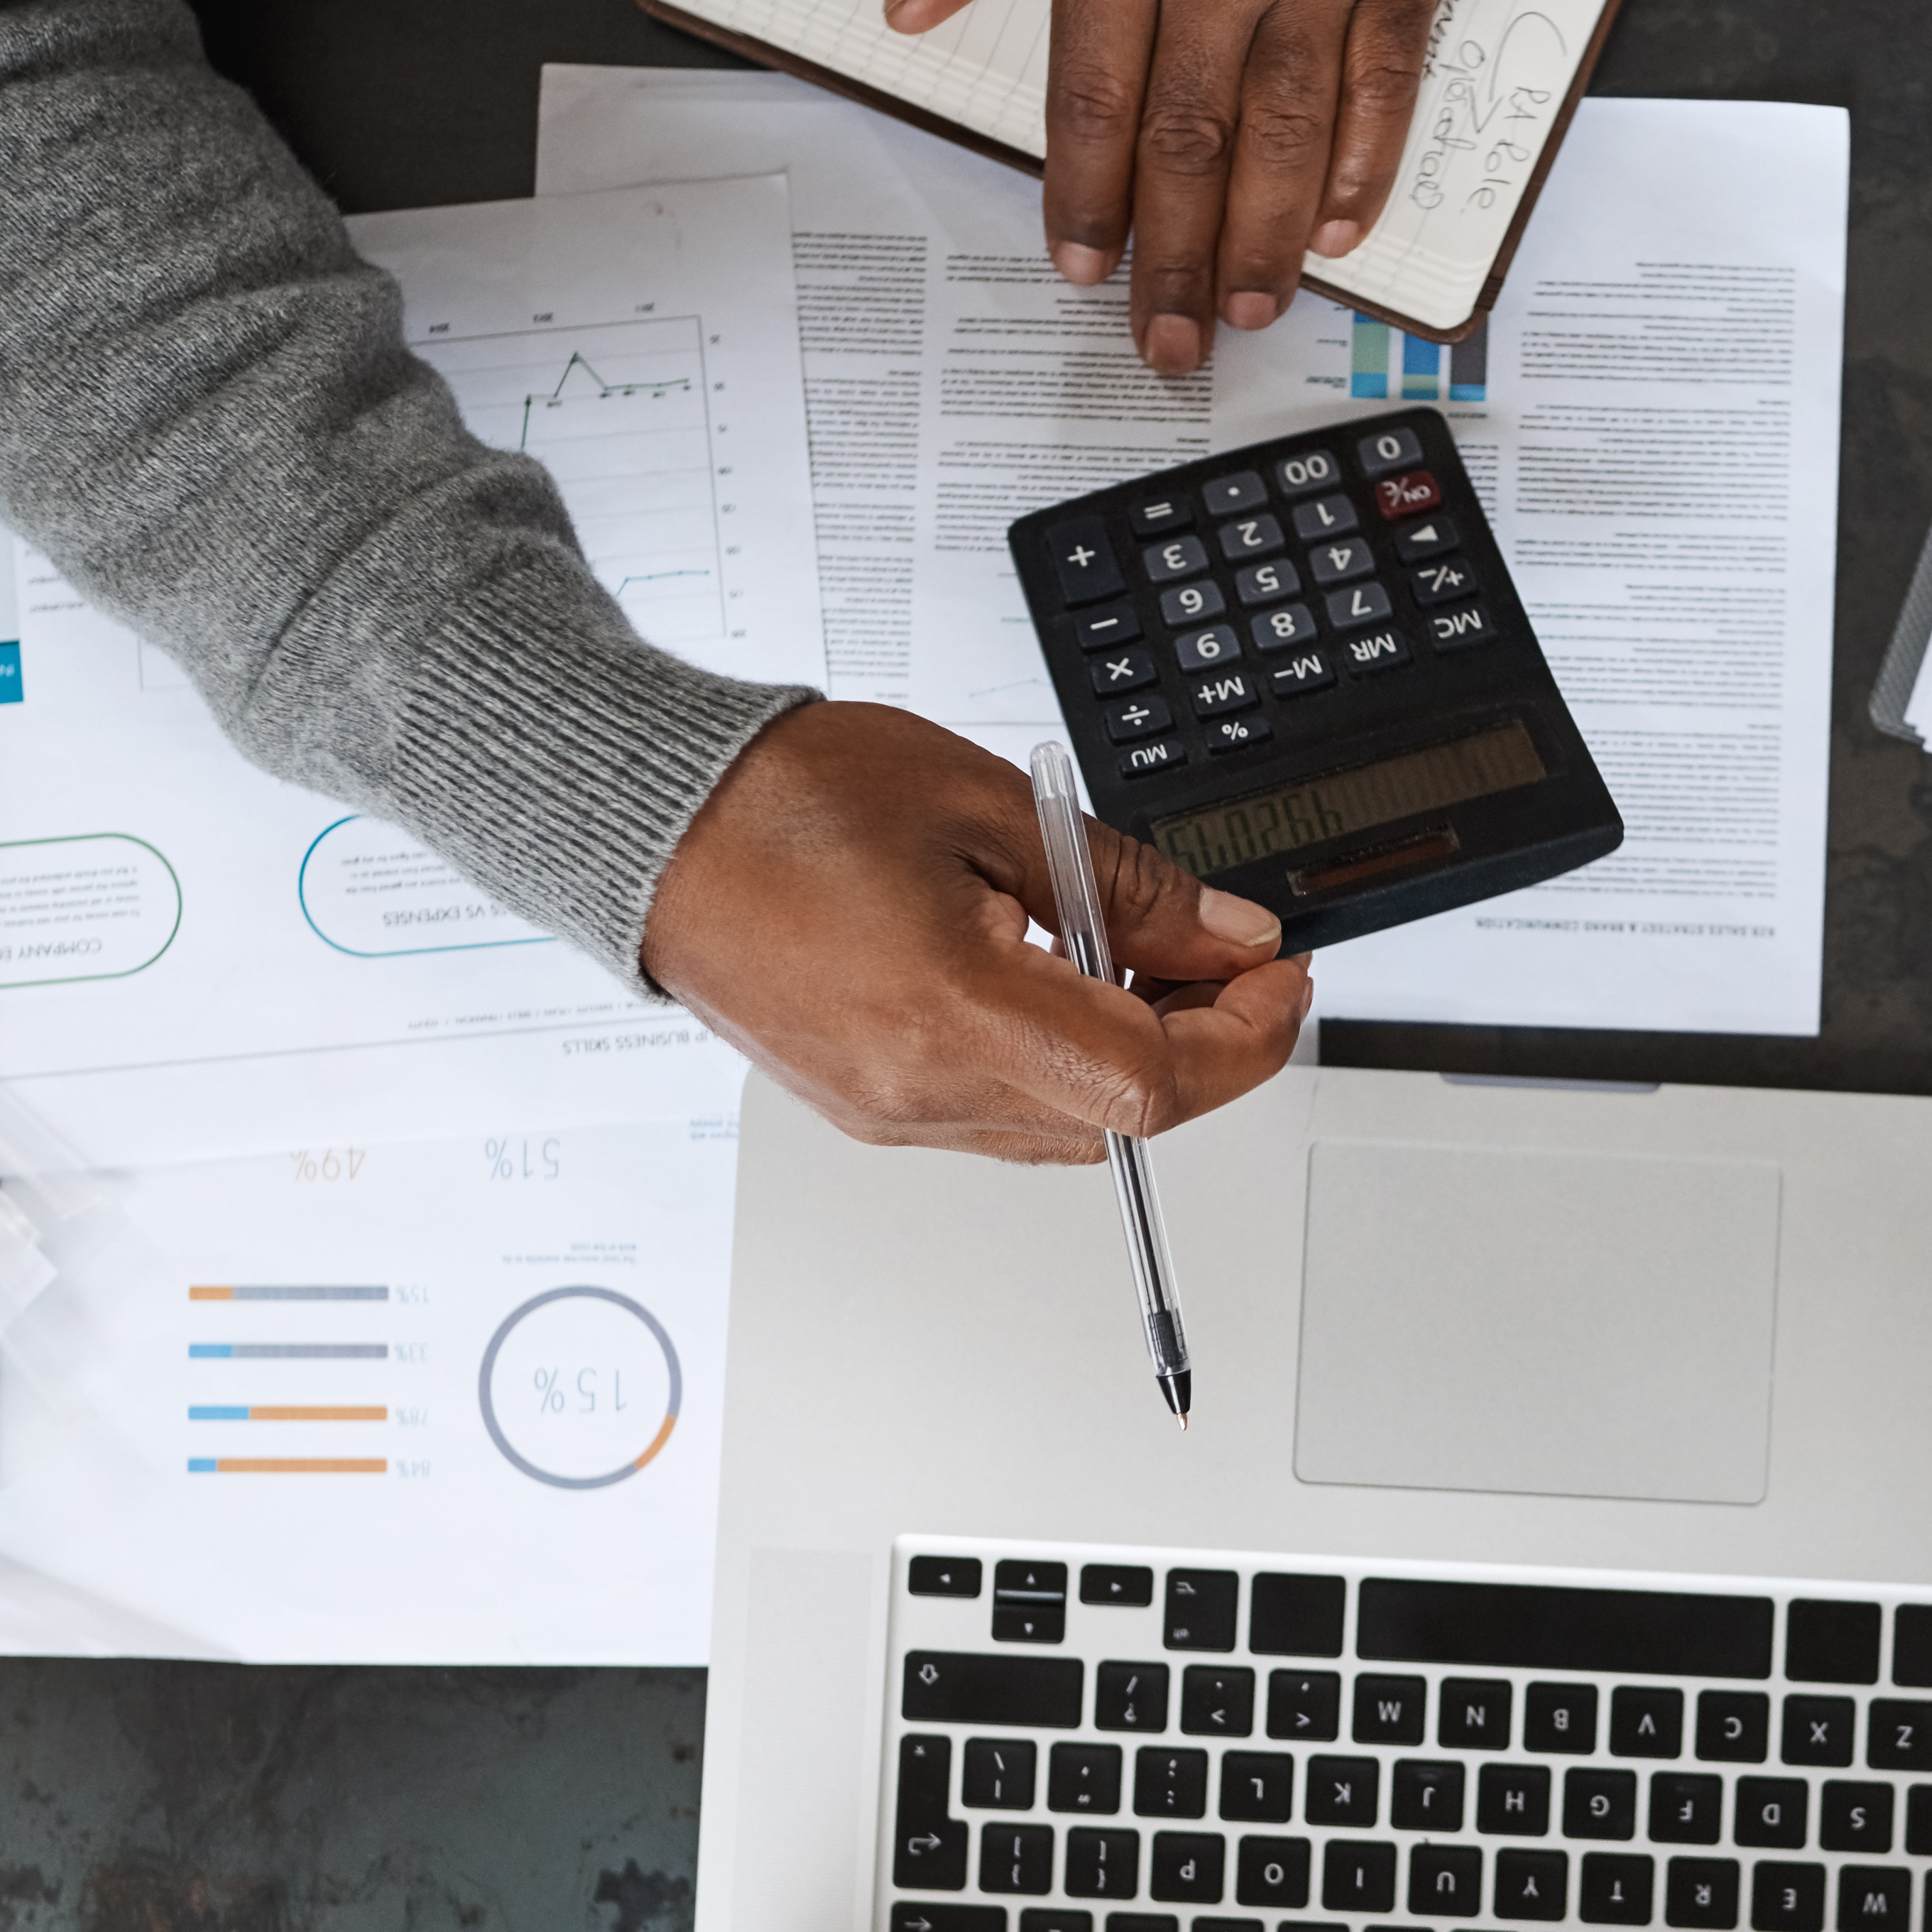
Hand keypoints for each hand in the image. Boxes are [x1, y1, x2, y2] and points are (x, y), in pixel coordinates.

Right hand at [639, 701, 1312, 1160]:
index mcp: (951, 1008)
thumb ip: (1128, 886)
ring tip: (1144, 960)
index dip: (1244, 1038)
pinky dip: (1063, 1067)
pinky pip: (1004, 1120)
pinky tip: (1065, 986)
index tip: (1276, 979)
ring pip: (1069, 1132)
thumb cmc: (785, 799)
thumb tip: (1228, 938)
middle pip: (1123, 1122)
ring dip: (1136, 1060)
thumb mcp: (989, 806)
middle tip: (1225, 957)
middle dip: (1205, 1047)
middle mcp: (918, 1088)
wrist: (655, 825)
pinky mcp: (868, 1110)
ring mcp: (889, 1113)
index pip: (1155, 1083)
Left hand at [890, 0, 1488, 374]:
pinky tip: (1337, 225)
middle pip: (1192, 143)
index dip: (1087, 196)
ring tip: (1247, 310)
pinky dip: (1363, 164)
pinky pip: (1385, 84)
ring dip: (1266, 241)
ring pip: (1289, 137)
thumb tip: (915, 4)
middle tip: (1166, 343)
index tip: (1083, 266)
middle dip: (1174, 258)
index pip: (1094, 93)